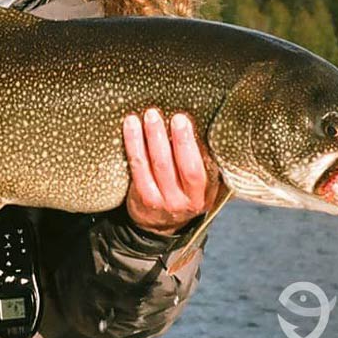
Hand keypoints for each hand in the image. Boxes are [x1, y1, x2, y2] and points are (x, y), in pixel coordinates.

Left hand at [123, 109, 212, 236]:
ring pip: (154, 165)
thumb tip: (206, 126)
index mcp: (203, 195)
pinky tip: (131, 127)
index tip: (182, 119)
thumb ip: (206, 165)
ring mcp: (162, 201)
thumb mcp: (203, 187)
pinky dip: (133, 145)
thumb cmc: (185, 193)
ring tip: (145, 116)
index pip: (197, 169)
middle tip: (157, 114)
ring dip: (147, 137)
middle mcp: (184, 201)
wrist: (162, 224)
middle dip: (166, 137)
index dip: (188, 144)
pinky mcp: (143, 197)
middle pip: (175, 166)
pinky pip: (137, 167)